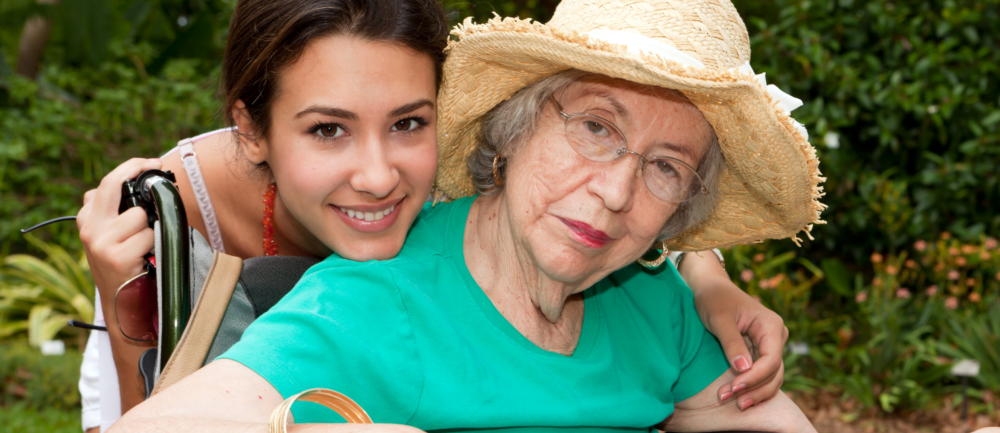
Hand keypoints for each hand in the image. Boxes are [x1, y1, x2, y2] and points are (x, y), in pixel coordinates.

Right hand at [77, 158, 161, 318]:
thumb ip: (116, 210)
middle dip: (138, 172)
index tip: (152, 162)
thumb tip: (142, 181)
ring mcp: (100, 242)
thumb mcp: (112, 234)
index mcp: (87, 218)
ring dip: (150, 228)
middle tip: (159, 171)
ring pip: (139, 216)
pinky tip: (145, 257)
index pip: (107, 183)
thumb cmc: (125, 263)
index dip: (131, 167)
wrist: (121, 302)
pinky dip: (153, 245)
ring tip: (143, 245)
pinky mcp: (116, 257)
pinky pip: (148, 236)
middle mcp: (88, 227)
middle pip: (114, 186)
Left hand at [678, 251, 787, 410]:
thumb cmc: (713, 299)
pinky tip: (739, 398)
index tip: (733, 387)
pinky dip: (753, 388)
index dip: (754, 377)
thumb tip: (744, 369)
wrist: (710, 288)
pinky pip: (763, 375)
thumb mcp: (719, 319)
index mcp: (771, 325)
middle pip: (773, 372)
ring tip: (734, 403)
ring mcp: (771, 345)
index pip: (771, 359)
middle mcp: (776, 336)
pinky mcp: (761, 352)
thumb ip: (732, 343)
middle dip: (752, 389)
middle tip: (726, 399)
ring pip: (771, 377)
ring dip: (754, 393)